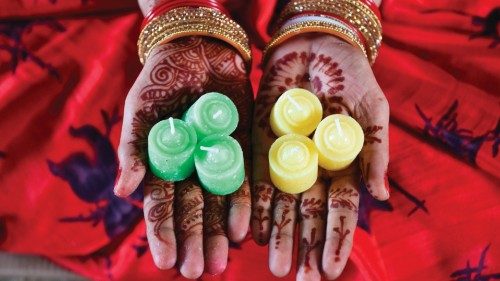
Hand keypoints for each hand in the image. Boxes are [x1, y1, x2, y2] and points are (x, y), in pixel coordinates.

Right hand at [114, 37, 252, 277]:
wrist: (199, 51)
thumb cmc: (161, 80)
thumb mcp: (140, 110)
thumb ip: (132, 149)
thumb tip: (122, 192)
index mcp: (162, 165)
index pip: (161, 205)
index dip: (162, 233)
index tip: (166, 261)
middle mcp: (190, 170)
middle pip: (191, 212)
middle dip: (194, 241)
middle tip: (196, 271)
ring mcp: (217, 162)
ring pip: (218, 205)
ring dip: (218, 234)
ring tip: (219, 262)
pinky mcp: (241, 151)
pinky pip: (243, 183)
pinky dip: (243, 206)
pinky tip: (243, 231)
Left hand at [251, 34, 388, 279]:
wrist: (316, 48)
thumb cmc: (353, 80)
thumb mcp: (372, 113)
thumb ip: (375, 154)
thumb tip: (381, 197)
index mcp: (342, 168)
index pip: (340, 212)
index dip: (335, 240)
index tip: (330, 270)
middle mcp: (312, 171)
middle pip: (308, 216)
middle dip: (303, 247)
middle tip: (297, 278)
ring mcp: (285, 160)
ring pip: (281, 205)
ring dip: (277, 235)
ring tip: (275, 265)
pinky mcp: (259, 145)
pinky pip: (256, 180)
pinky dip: (254, 205)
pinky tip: (252, 231)